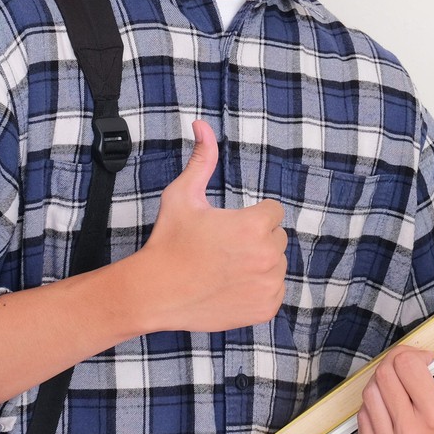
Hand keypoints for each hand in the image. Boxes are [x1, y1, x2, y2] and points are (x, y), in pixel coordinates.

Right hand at [135, 119, 288, 332]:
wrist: (155, 292)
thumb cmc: (169, 242)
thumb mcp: (182, 195)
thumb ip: (201, 159)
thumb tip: (202, 124)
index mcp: (255, 225)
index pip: (273, 212)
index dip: (251, 217)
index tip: (228, 228)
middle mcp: (268, 256)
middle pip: (276, 238)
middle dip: (256, 240)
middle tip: (223, 249)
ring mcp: (269, 285)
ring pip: (277, 265)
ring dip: (259, 264)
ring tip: (226, 269)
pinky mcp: (266, 308)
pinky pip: (275, 291)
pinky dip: (259, 290)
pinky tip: (231, 287)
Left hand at [357, 346, 433, 433]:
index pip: (405, 365)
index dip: (414, 355)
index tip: (426, 360)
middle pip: (384, 376)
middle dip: (396, 364)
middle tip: (411, 369)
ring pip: (370, 394)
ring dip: (384, 385)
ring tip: (403, 389)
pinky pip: (362, 417)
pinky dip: (375, 407)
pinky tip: (394, 408)